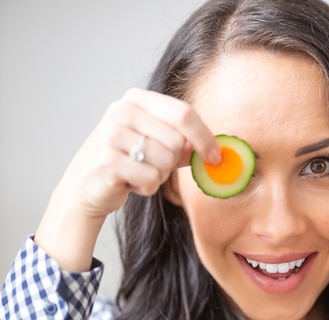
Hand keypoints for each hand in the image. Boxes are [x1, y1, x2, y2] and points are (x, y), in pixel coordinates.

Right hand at [34, 88, 219, 271]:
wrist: (88, 186)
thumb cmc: (130, 162)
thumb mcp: (159, 144)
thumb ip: (185, 142)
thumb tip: (216, 151)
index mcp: (137, 98)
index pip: (184, 113)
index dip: (205, 137)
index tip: (215, 157)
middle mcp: (121, 111)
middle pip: (177, 142)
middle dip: (172, 162)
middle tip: (152, 165)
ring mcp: (110, 135)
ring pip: (165, 162)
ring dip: (158, 176)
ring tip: (138, 173)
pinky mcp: (106, 162)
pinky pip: (150, 178)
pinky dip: (147, 187)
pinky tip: (130, 183)